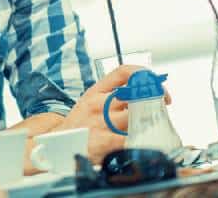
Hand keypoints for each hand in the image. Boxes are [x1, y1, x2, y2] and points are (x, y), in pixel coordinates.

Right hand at [54, 65, 170, 163]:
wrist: (55, 147)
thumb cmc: (78, 125)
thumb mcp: (90, 102)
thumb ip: (113, 96)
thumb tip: (143, 95)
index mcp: (96, 91)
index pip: (124, 72)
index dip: (145, 76)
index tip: (157, 88)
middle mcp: (98, 104)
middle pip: (134, 94)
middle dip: (154, 101)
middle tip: (162, 109)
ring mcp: (100, 122)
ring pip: (135, 116)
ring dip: (149, 121)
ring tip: (154, 127)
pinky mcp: (102, 142)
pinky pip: (127, 139)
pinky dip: (140, 140)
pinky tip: (145, 143)